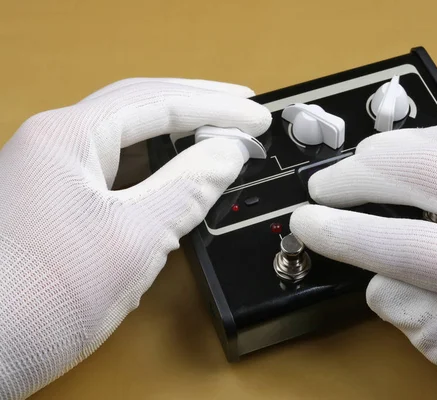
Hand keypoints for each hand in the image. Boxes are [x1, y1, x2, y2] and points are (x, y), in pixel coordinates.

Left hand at [0, 78, 270, 398]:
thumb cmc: (42, 299)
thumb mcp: (135, 237)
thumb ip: (188, 187)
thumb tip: (228, 152)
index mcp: (66, 138)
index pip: (156, 103)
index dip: (215, 107)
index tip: (256, 116)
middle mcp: (53, 144)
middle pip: (138, 108)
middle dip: (196, 107)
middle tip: (243, 110)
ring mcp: (50, 173)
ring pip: (126, 138)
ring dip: (175, 135)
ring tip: (220, 134)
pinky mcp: (54, 201)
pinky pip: (115, 169)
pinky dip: (155, 166)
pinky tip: (178, 172)